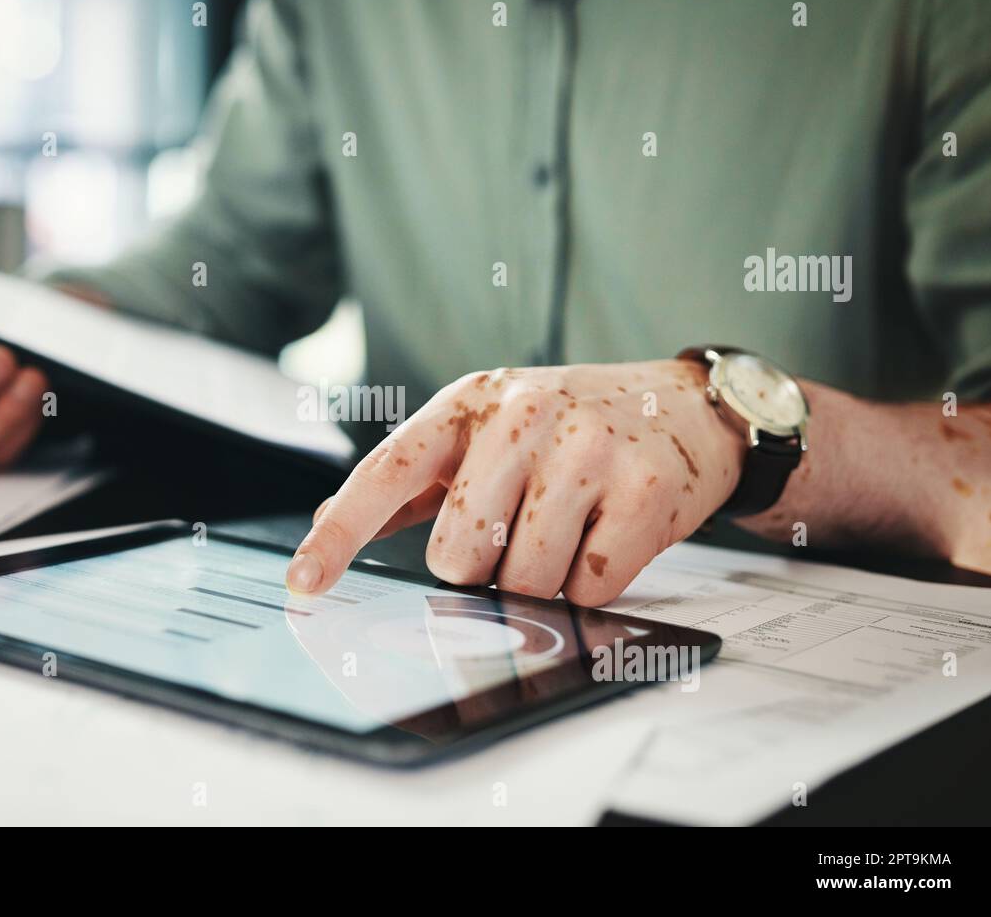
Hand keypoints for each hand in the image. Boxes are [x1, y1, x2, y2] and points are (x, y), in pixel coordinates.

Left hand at [287, 361, 745, 605]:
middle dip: (483, 565)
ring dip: (541, 576)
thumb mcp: (487, 429)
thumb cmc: (571, 426)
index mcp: (471, 401)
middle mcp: (523, 415)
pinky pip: (588, 588)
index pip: (387, 472)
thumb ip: (416, 479)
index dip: (340, 534)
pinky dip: (593, 581)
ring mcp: (587, 451)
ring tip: (571, 525)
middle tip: (521, 525)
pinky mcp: (644, 493)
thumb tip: (328, 521)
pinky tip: (609, 533)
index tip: (303, 581)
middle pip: (458, 556)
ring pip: (524, 581)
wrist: (687, 408)